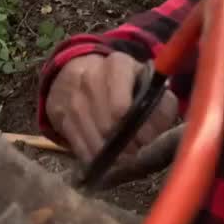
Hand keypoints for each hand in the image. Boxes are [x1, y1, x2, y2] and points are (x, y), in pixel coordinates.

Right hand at [44, 51, 178, 161]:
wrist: (78, 70)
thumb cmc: (122, 83)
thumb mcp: (146, 83)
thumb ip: (162, 105)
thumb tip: (158, 133)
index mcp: (118, 66)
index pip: (122, 106)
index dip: (137, 130)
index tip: (146, 140)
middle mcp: (91, 78)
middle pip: (109, 127)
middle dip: (127, 145)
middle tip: (136, 151)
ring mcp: (73, 98)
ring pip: (95, 141)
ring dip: (111, 155)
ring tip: (123, 156)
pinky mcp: (61, 116)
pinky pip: (80, 148)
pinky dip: (95, 158)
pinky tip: (105, 156)